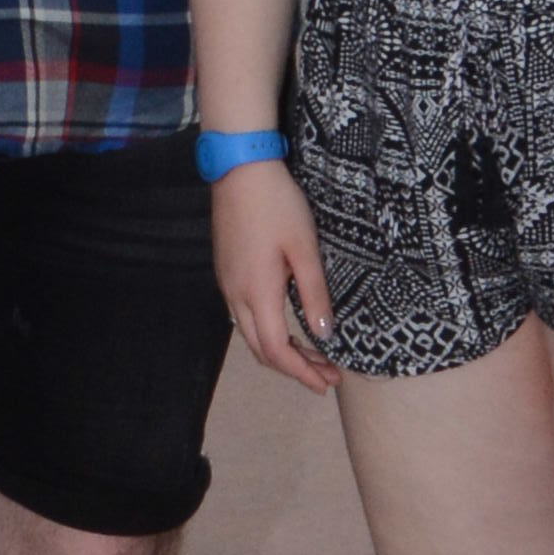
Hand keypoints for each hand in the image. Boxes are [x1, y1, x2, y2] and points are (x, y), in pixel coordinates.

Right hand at [211, 160, 340, 393]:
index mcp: (257, 293)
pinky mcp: (226, 272)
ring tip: (313, 356)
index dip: (301, 373)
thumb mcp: (305, 249)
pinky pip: (244, 317)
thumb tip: (325, 335)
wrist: (240, 170)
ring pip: (251, 335)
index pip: (276, 351)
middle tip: (327, 375)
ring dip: (280, 351)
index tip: (327, 384)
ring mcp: (227, 284)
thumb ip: (314, 294)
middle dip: (294, 369)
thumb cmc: (278, 206)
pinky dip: (268, 333)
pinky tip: (287, 326)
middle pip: (261, 350)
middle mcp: (236, 296)